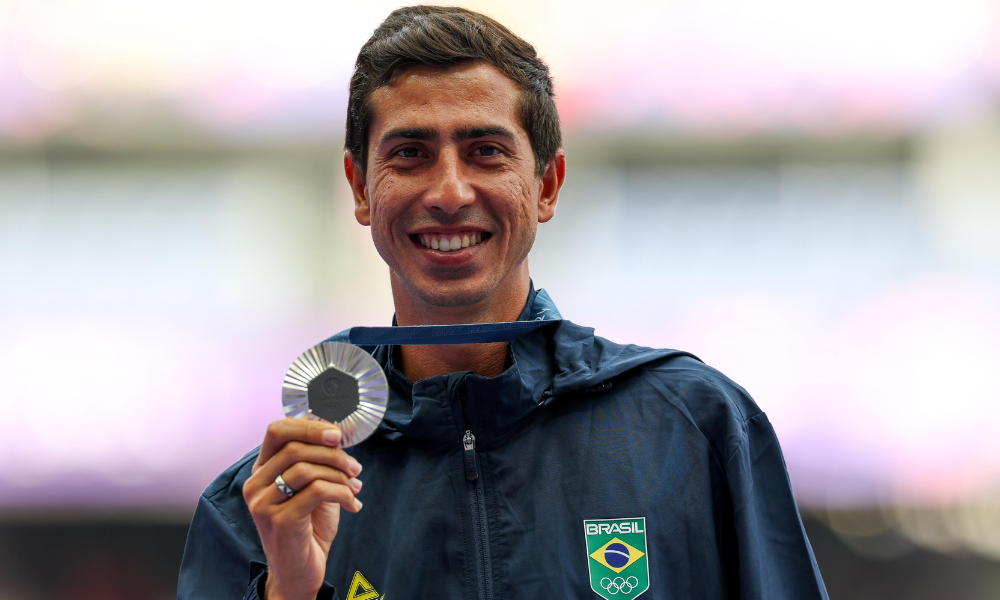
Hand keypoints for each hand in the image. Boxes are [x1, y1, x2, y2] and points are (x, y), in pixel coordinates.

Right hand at [243, 418, 363, 599]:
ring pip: (306, 468)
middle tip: (354, 467)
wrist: (300, 571)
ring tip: (355, 487)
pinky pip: (317, 492)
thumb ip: (317, 460)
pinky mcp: (279, 521)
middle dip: (333, 453)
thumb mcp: (312, 487)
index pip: (276, 431)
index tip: (337, 434)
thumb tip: (332, 428)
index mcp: (261, 471)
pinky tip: (352, 504)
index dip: (309, 426)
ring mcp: (264, 503)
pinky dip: (342, 493)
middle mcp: (255, 485)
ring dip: (340, 474)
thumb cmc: (308, 528)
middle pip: (296, 447)